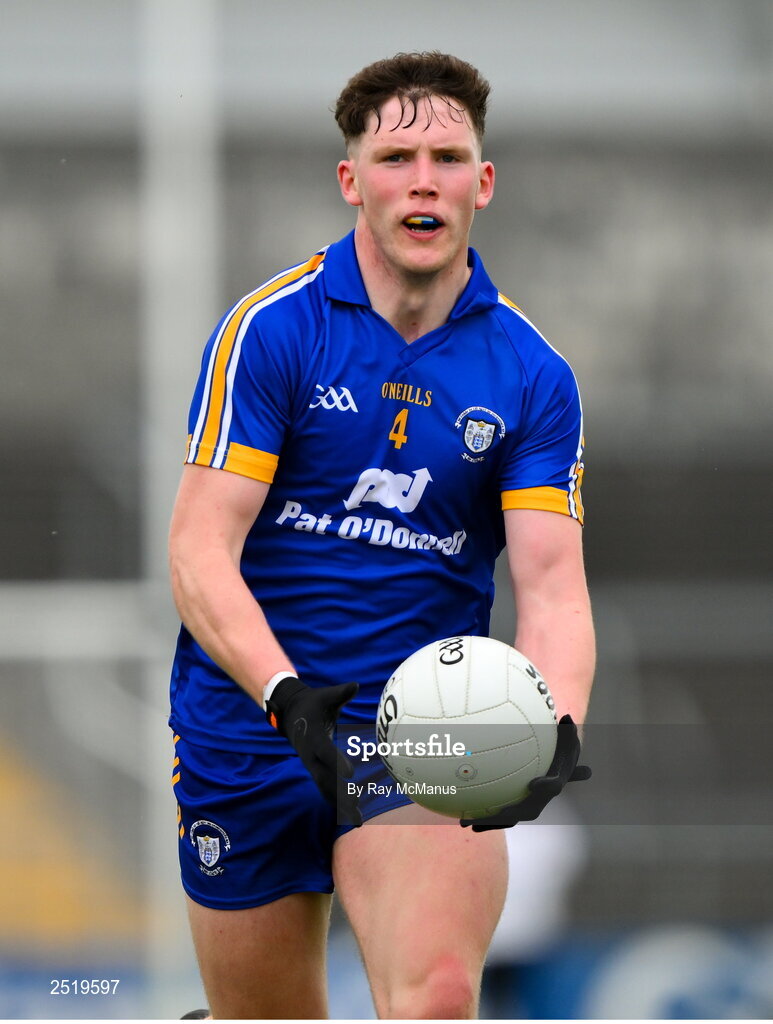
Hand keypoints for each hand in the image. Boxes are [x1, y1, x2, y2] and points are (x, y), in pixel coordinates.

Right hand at [265, 676, 361, 825]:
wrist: (291, 714)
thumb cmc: (313, 703)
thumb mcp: (325, 696)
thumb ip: (340, 693)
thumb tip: (355, 685)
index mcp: (313, 738)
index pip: (326, 753)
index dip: (337, 762)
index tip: (351, 774)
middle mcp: (310, 756)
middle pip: (324, 778)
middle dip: (339, 793)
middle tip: (356, 806)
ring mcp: (312, 765)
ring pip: (326, 788)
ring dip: (340, 804)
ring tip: (358, 820)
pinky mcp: (316, 770)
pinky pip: (327, 788)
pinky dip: (338, 801)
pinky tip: (352, 814)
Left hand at [460, 714, 589, 831]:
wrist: (561, 767)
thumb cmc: (562, 750)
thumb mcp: (568, 739)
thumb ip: (568, 731)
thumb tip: (568, 718)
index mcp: (555, 782)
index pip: (553, 786)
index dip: (546, 786)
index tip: (534, 784)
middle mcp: (540, 798)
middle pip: (525, 812)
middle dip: (505, 816)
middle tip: (489, 817)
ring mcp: (527, 804)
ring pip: (508, 817)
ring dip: (488, 822)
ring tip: (466, 823)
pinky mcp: (514, 805)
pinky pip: (498, 810)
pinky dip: (482, 814)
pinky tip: (460, 813)